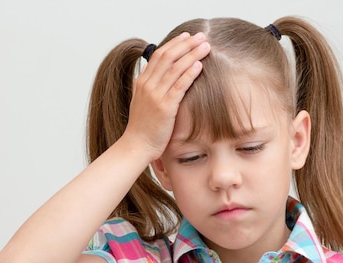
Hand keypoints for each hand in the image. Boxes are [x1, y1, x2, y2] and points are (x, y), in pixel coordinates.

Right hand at [125, 32, 210, 159]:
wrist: (136, 145)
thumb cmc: (143, 128)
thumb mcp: (143, 103)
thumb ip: (151, 88)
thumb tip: (161, 77)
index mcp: (142, 82)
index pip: (159, 55)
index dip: (174, 44)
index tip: (187, 36)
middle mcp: (147, 85)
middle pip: (168, 56)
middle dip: (186, 44)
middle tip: (201, 36)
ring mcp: (155, 95)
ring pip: (175, 67)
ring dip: (192, 54)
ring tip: (206, 46)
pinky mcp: (165, 107)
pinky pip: (179, 85)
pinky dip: (190, 73)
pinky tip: (200, 65)